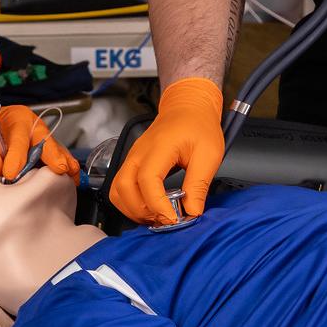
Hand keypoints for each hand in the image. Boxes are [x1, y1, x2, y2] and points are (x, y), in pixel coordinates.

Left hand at [0, 104, 77, 180]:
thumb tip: (0, 169)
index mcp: (17, 118)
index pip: (20, 137)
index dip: (17, 155)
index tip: (10, 172)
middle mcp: (31, 127)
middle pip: (45, 141)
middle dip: (54, 156)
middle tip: (60, 169)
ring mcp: (36, 141)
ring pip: (53, 150)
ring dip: (60, 163)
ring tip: (70, 176)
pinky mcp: (37, 154)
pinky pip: (50, 160)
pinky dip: (58, 168)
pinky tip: (67, 178)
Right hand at [109, 77, 224, 225]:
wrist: (188, 107)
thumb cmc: (199, 126)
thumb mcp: (209, 154)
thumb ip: (199, 184)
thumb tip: (192, 212)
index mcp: (160, 146)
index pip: (147, 179)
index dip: (157, 204)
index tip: (173, 218)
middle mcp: (139, 152)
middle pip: (123, 187)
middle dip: (141, 210)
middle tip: (165, 219)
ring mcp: (132, 157)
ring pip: (117, 190)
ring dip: (133, 210)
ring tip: (157, 216)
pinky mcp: (132, 163)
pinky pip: (120, 188)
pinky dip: (130, 204)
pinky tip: (149, 208)